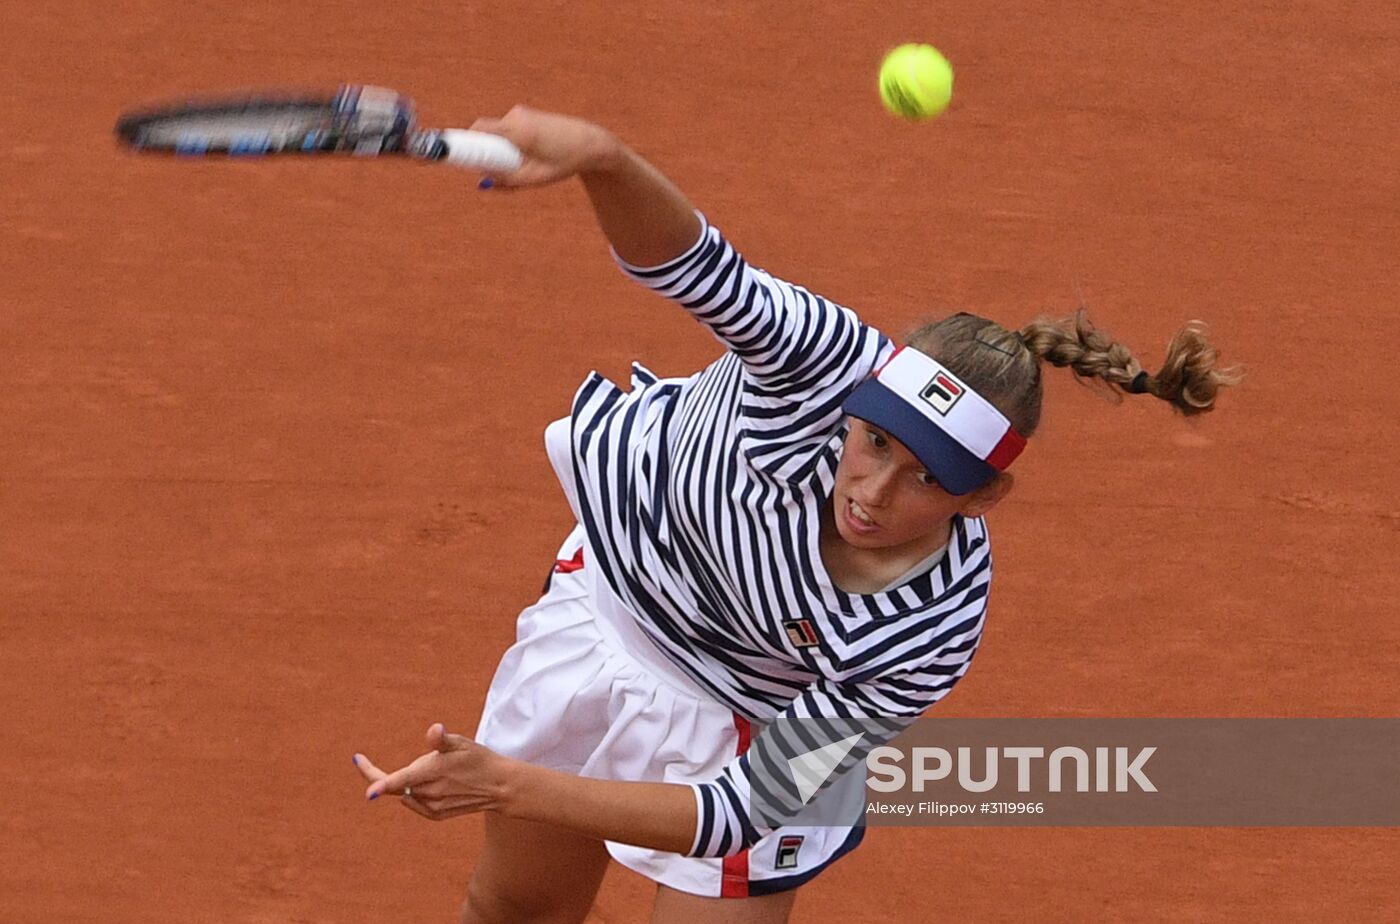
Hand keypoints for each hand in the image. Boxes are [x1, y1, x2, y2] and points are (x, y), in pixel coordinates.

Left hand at [353, 723, 506, 821]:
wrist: (498, 786)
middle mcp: (429, 793)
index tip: (367, 790)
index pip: (399, 780)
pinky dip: (413, 793)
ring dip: (406, 781)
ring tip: (431, 768)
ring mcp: (432, 807)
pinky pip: (414, 802)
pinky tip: (425, 784)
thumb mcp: (461, 743)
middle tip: (360, 760)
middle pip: (395, 786)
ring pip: (406, 792)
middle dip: (381, 775)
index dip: (379, 783)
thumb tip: (434, 729)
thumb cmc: (478, 759)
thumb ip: (441, 739)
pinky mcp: (436, 815)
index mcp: (431, 773)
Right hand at [469, 105, 623, 188]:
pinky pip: (508, 129)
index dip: (463, 142)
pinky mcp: (526, 114)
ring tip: (526, 164)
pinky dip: (510, 143)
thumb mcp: (534, 178)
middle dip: (486, 152)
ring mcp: (521, 113)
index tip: (452, 154)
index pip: (479, 130)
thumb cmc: (564, 162)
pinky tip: (531, 155)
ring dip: (501, 148)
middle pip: (486, 133)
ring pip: (498, 132)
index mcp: (517, 132)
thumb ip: (507, 182)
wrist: (590, 143)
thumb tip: (483, 183)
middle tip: (497, 171)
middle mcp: (516, 117)